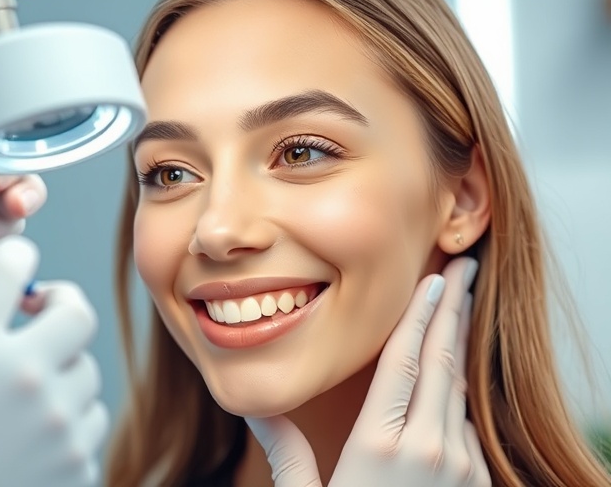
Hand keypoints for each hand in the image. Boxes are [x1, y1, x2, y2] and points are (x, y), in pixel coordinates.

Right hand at [0, 236, 107, 486]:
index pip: (13, 266)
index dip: (12, 258)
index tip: (10, 269)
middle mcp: (25, 381)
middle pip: (77, 313)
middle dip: (60, 304)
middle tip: (38, 314)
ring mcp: (58, 426)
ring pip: (86, 371)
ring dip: (60, 369)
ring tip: (22, 390)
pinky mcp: (77, 467)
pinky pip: (89, 422)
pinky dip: (67, 420)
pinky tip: (30, 437)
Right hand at [246, 257, 490, 486]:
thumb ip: (285, 453)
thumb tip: (255, 410)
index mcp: (378, 446)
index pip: (405, 362)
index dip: (420, 315)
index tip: (435, 278)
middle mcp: (427, 451)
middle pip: (443, 363)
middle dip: (454, 311)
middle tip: (465, 268)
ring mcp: (459, 469)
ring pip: (460, 391)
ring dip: (459, 346)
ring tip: (459, 309)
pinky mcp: (477, 485)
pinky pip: (468, 426)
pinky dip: (460, 393)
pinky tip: (453, 375)